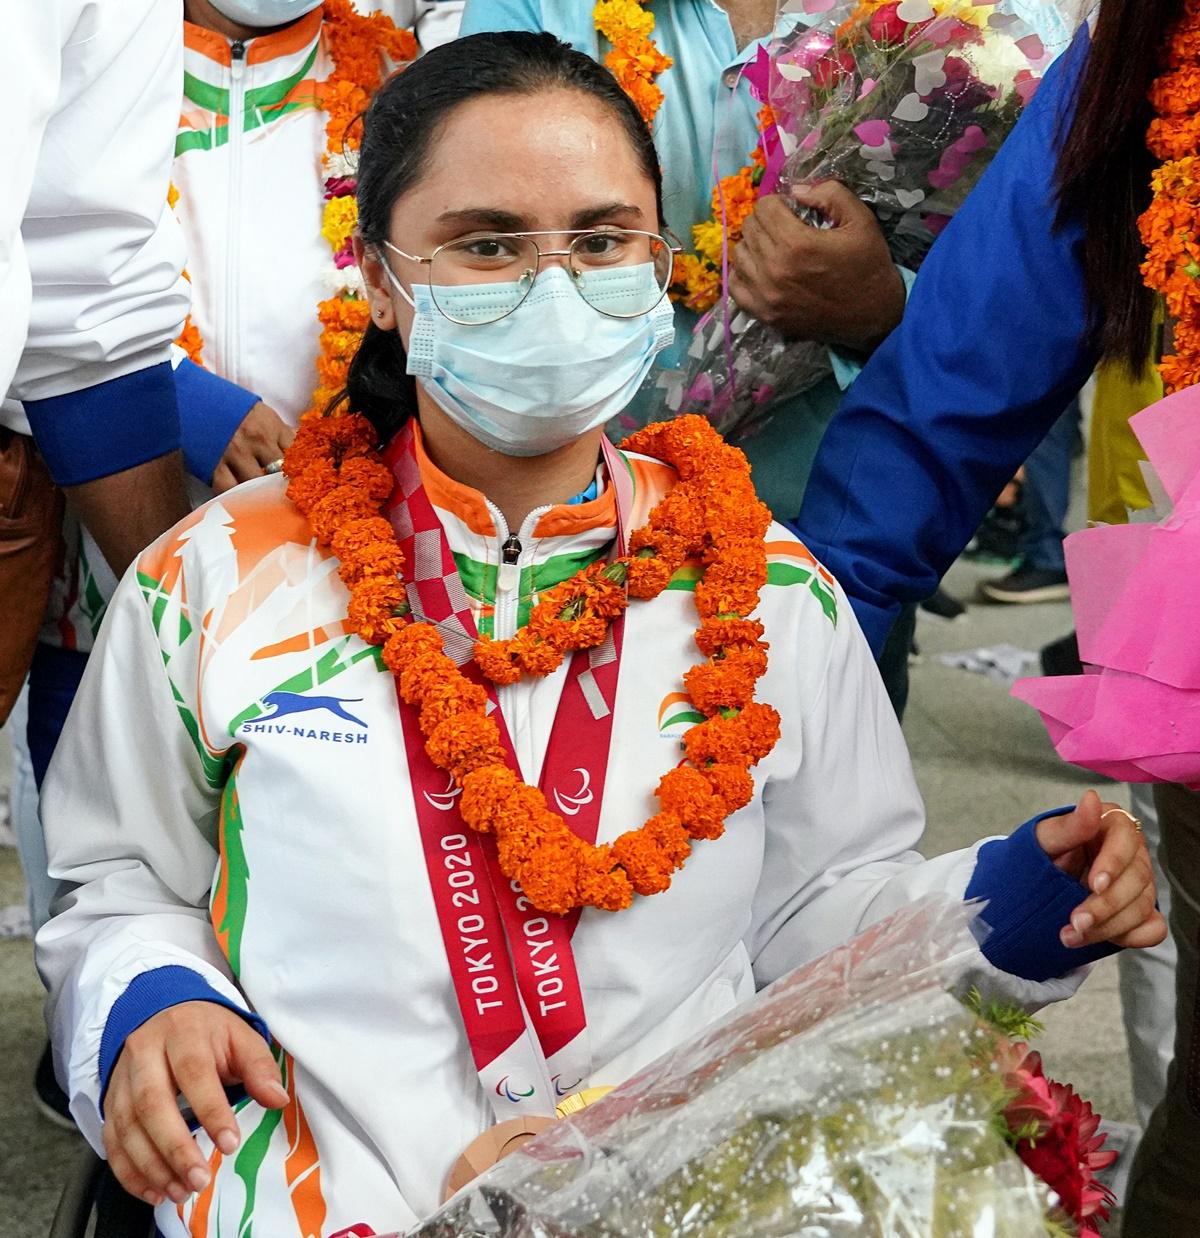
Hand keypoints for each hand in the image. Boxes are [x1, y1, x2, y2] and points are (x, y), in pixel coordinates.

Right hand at [103, 1001, 287, 1206]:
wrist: (163, 1015)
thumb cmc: (206, 1031)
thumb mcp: (240, 1036)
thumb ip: (258, 1066)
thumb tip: (277, 1098)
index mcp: (183, 1032)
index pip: (194, 1072)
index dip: (211, 1110)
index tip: (230, 1143)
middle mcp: (145, 1053)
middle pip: (152, 1103)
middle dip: (175, 1147)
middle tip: (199, 1179)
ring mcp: (122, 1078)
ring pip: (127, 1126)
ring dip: (152, 1166)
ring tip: (181, 1190)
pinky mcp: (111, 1101)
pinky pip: (112, 1140)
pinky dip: (129, 1172)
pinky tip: (154, 1190)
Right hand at [212, 402, 294, 493]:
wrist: (187, 395)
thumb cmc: (225, 403)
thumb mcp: (259, 411)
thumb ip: (279, 432)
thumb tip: (298, 449)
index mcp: (270, 425)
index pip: (296, 453)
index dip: (300, 468)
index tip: (301, 480)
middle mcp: (256, 440)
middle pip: (280, 472)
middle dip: (282, 483)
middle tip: (283, 495)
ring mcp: (235, 454)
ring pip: (257, 484)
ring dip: (260, 492)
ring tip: (262, 499)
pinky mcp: (213, 465)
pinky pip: (229, 490)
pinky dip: (235, 497)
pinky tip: (239, 499)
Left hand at [729, 181, 905, 352]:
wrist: (872, 315)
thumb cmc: (868, 265)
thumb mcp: (860, 219)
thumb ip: (829, 194)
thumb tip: (796, 190)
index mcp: (797, 244)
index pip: (764, 207)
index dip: (778, 202)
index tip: (791, 210)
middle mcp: (774, 269)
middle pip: (750, 228)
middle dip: (765, 220)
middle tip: (783, 227)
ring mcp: (766, 295)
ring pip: (740, 254)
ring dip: (754, 245)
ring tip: (773, 248)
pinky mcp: (764, 314)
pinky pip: (735, 286)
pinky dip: (744, 273)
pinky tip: (760, 269)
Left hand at [1036, 789, 1167, 951]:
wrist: (1033, 883)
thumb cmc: (1040, 853)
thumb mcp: (1045, 837)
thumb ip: (1069, 825)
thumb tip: (1091, 798)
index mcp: (1110, 826)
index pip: (1125, 838)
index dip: (1113, 863)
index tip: (1094, 884)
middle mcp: (1131, 853)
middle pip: (1136, 879)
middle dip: (1105, 906)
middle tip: (1076, 922)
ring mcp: (1138, 884)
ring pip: (1141, 907)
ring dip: (1109, 927)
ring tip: (1072, 935)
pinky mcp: (1139, 911)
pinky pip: (1152, 928)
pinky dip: (1132, 938)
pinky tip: (1102, 940)